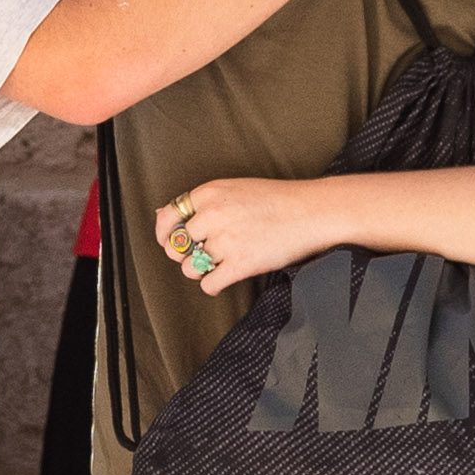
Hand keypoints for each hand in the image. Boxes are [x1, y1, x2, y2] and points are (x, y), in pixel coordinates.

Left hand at [155, 175, 337, 290]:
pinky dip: (214, 285)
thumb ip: (201, 202)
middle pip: (178, 247)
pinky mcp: (240, 264)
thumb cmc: (279, 200)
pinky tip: (225, 277)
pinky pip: (209, 284)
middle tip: (204, 254)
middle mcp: (213, 215)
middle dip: (187, 254)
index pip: (168, 217)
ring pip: (191, 268)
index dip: (165, 234)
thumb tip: (162, 213)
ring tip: (220, 264)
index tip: (168, 242)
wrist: (313, 212)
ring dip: (201, 270)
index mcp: (210, 193)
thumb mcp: (235, 188)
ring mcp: (226, 240)